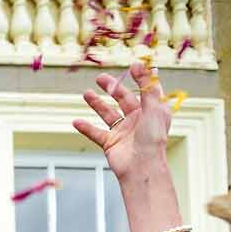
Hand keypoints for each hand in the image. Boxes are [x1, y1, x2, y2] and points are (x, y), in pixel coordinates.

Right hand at [75, 62, 172, 180]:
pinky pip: (96, 133)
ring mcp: (123, 131)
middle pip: (123, 99)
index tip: (132, 65)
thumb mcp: (154, 106)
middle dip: (112, 88)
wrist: (142, 167)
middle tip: (100, 78)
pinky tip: (76, 121)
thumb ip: (147, 85)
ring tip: (86, 94)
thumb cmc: (153, 138)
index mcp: (153, 110)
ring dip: (96, 104)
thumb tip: (141, 64)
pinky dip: (86, 127)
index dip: (139, 78)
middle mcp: (138, 119)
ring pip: (108, 114)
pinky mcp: (111, 143)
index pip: (145, 90)